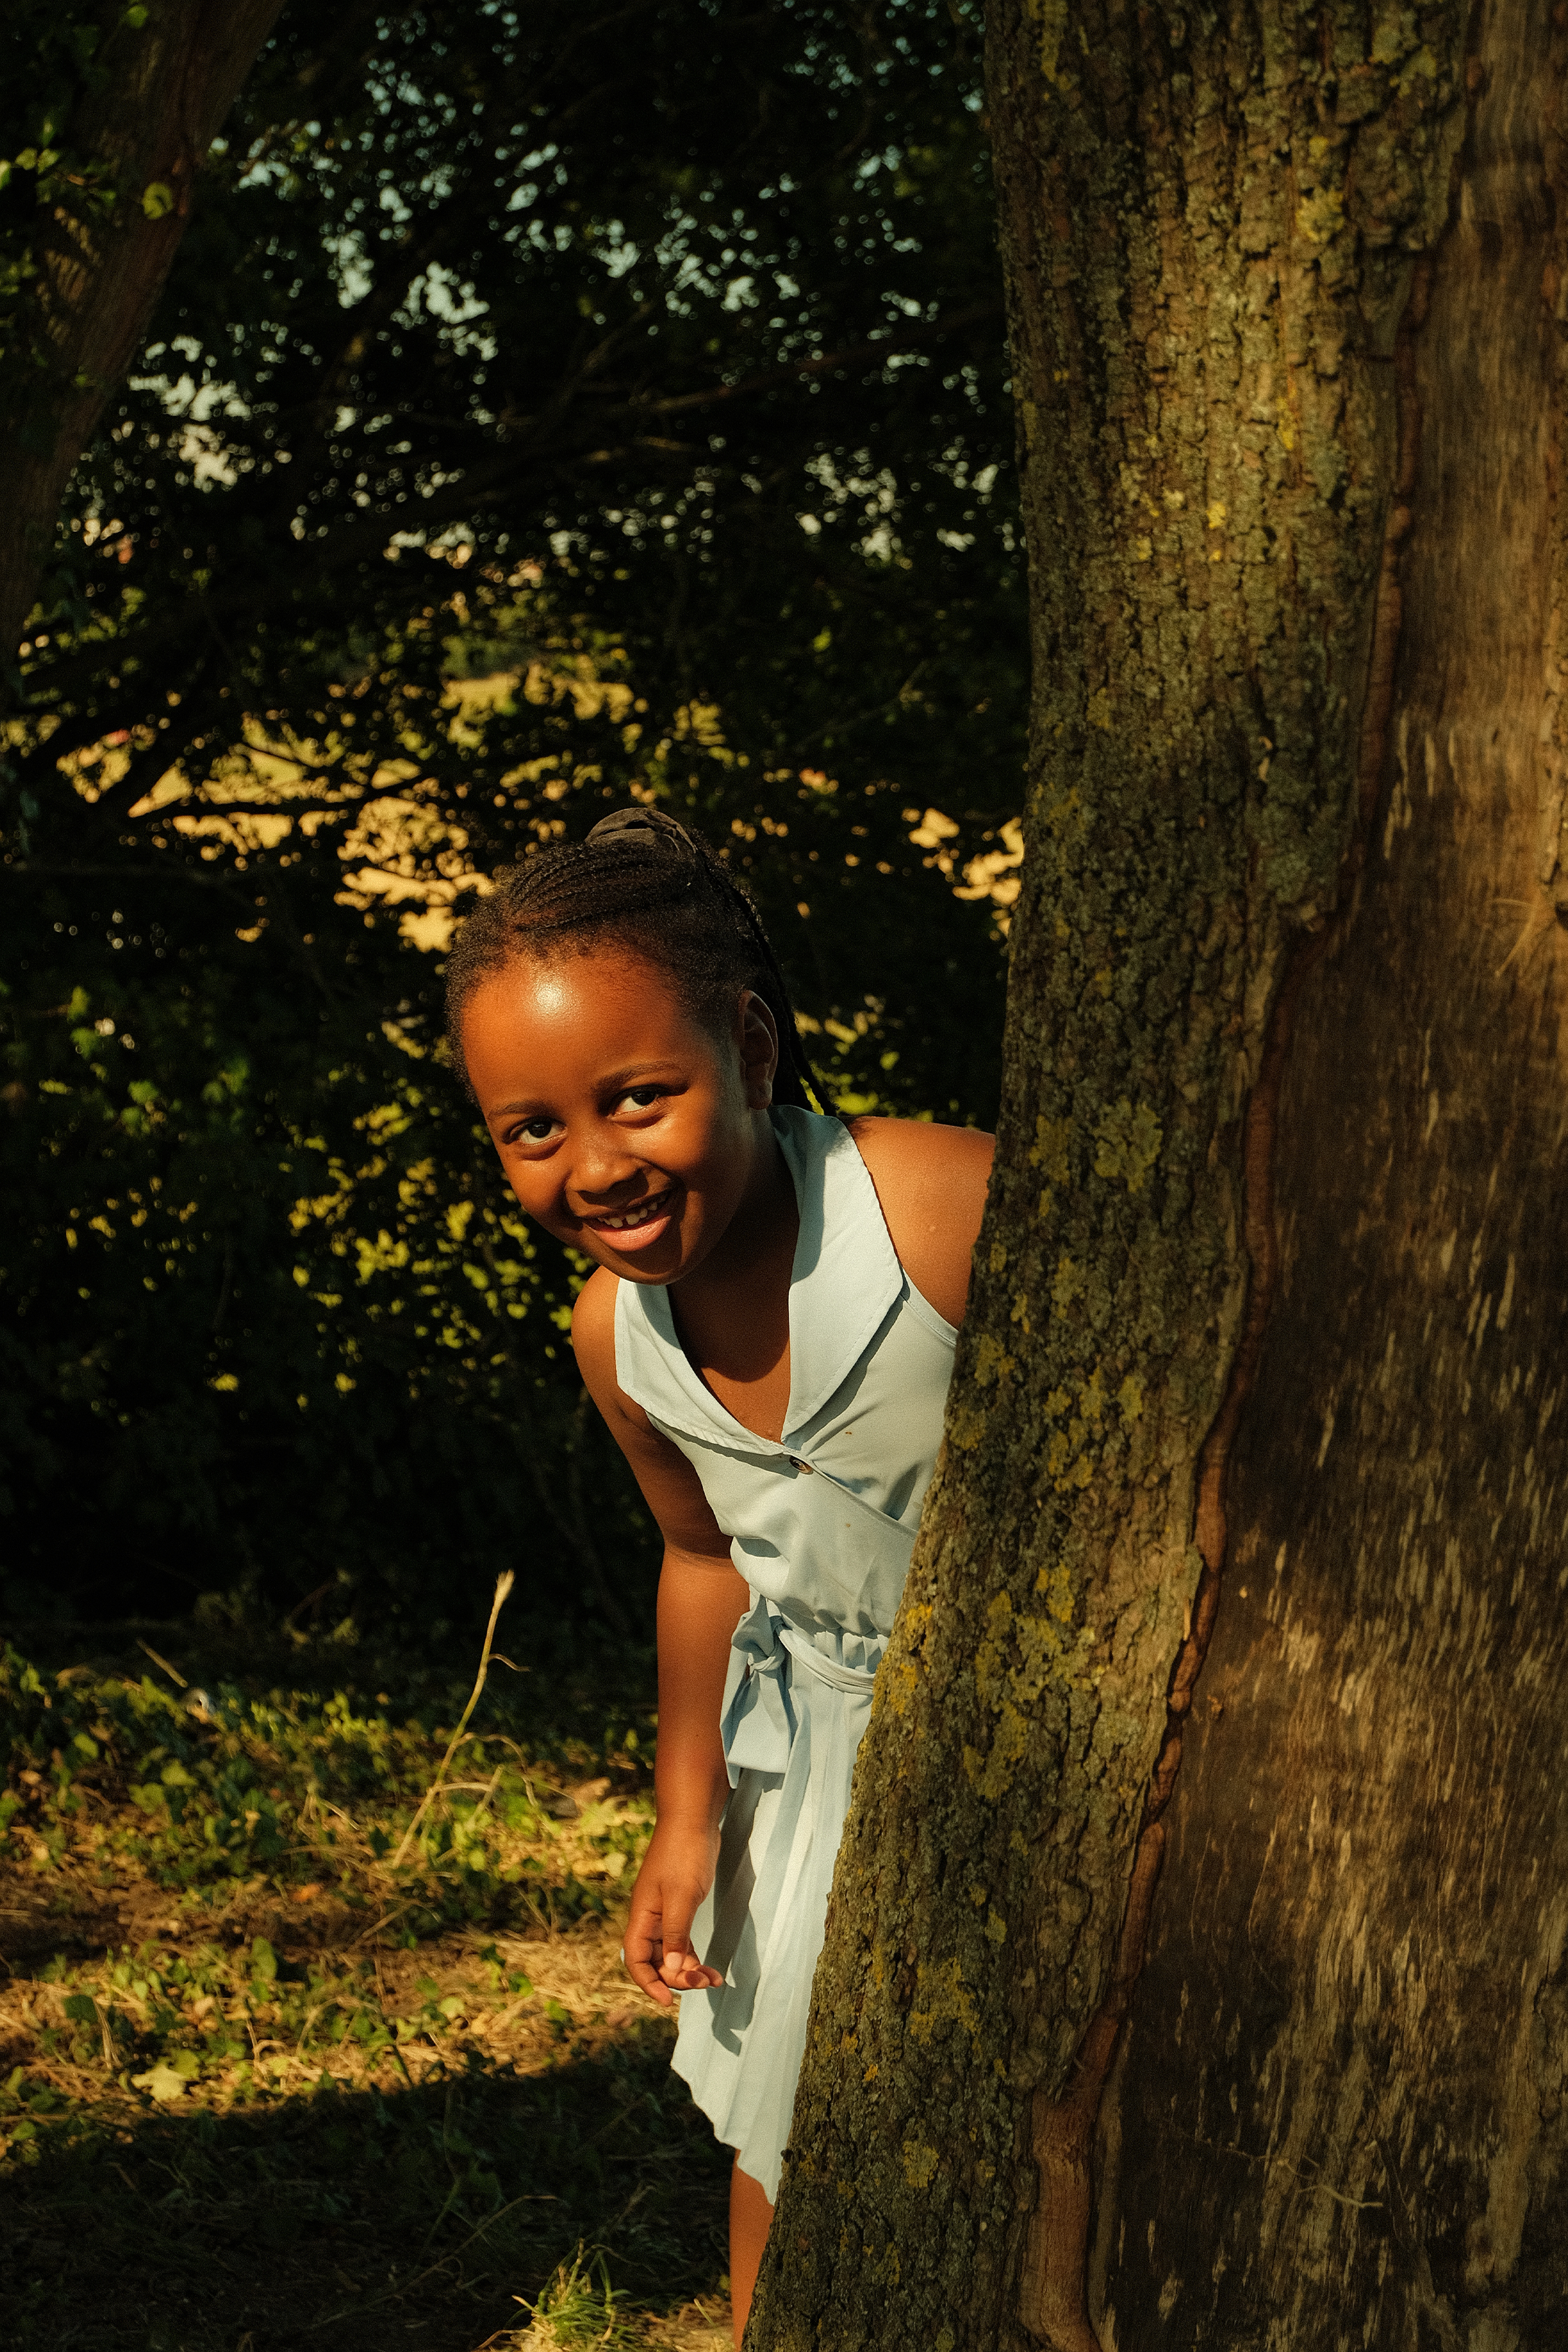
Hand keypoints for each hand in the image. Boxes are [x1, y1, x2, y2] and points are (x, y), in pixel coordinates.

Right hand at [623, 1820, 725, 2007]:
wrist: (693, 1820)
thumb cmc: (684, 1854)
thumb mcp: (681, 1896)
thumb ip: (677, 1934)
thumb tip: (673, 1969)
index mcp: (643, 1916)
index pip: (635, 1959)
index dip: (648, 1983)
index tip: (667, 2001)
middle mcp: (650, 1918)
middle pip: (655, 1960)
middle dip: (676, 1977)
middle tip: (704, 1983)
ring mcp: (665, 1912)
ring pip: (671, 1953)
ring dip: (688, 1969)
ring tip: (713, 1980)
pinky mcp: (681, 1906)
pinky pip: (682, 1940)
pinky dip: (694, 1955)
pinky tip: (710, 1967)